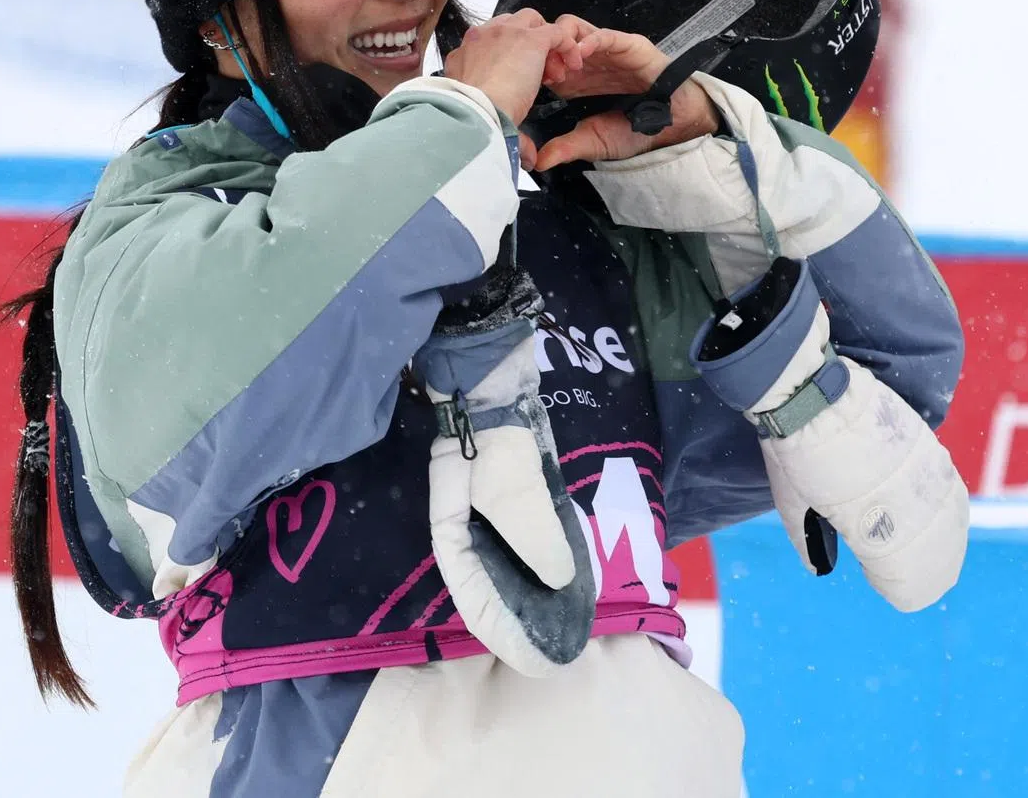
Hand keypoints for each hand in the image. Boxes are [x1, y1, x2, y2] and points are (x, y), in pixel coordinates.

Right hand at [413, 267, 595, 675]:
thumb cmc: (491, 427)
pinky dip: (550, 556)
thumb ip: (532, 530)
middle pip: (494, 582)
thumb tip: (560, 578)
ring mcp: (493, 503)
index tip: (536, 660)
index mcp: (453, 525)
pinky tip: (573, 575)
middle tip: (558, 653)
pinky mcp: (518, 485)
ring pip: (514, 561)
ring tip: (570, 624)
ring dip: (537, 592)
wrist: (491, 367)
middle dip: (522, 619)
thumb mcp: (509, 481)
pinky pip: (533, 533)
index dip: (503, 628)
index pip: (475, 590)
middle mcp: (470, 520)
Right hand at [443, 9, 586, 126]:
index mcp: (464, 56)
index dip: (510, 60)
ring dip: (546, 45)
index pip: (490, 44)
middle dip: (528, 47)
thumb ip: (506, 129)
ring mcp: (504, 33)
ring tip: (556, 74)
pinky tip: (572, 66)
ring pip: (533, 22)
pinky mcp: (529, 38)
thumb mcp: (483, 117)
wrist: (475, 114)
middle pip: (511, 27)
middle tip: (541, 78)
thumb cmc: (472, 120)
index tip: (522, 82)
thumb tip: (528, 158)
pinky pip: (556, 32)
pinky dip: (567, 46)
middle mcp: (480, 37)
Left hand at [531, 19, 719, 169]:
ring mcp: (604, 51)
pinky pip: (604, 34)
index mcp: (574, 79)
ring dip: (562, 42)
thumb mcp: (593, 141)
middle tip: (541, 71)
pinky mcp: (626, 45)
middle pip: (553, 39)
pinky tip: (581, 51)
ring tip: (562, 65)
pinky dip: (589, 39)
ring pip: (574, 29)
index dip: (531, 66)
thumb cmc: (635, 129)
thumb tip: (539, 162)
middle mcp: (586, 61)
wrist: (671, 123)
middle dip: (543, 50)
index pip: (543, 60)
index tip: (525, 82)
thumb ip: (566, 147)